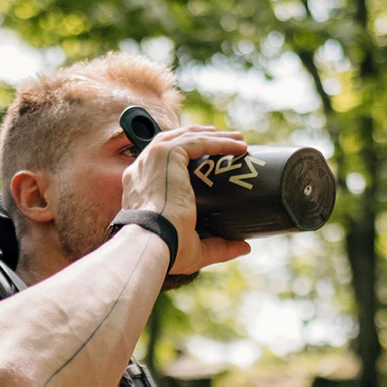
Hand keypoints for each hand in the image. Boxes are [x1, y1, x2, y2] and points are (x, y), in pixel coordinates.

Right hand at [120, 125, 251, 275]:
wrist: (153, 242)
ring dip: (215, 136)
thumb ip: (218, 246)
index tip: (210, 157)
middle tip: (227, 141)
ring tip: (239, 139)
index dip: (186, 155)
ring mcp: (153, 158)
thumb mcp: (195, 247)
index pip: (162, 163)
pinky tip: (239, 145)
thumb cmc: (168, 250)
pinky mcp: (166, 154)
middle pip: (175, 142)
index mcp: (141, 187)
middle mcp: (143, 169)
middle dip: (202, 138)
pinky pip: (198, 141)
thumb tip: (245, 247)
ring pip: (189, 138)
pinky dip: (220, 141)